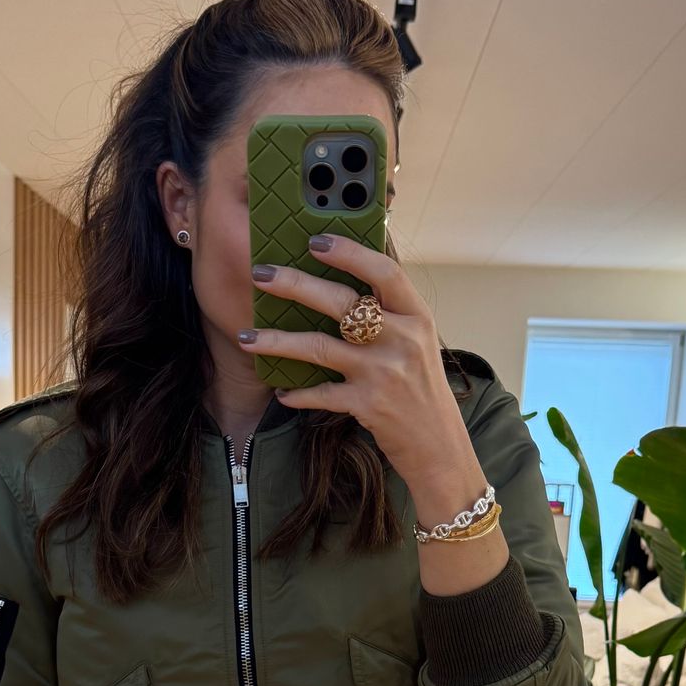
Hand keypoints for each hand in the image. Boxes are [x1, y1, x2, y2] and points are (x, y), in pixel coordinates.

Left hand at [239, 233, 482, 496]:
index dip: (349, 253)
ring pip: (319, 347)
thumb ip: (390, 312)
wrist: (439, 446)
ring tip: (246, 338)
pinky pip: (321, 393)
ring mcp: (384, 372)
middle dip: (295, 284)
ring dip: (278, 341)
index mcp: (417, 316)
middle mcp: (402, 339)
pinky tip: (281, 392)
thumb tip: (344, 278)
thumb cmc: (422, 388)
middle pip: (341, 303)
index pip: (384, 271)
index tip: (315, 240)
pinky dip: (298, 394)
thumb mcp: (417, 342)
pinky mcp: (368, 404)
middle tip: (261, 274)